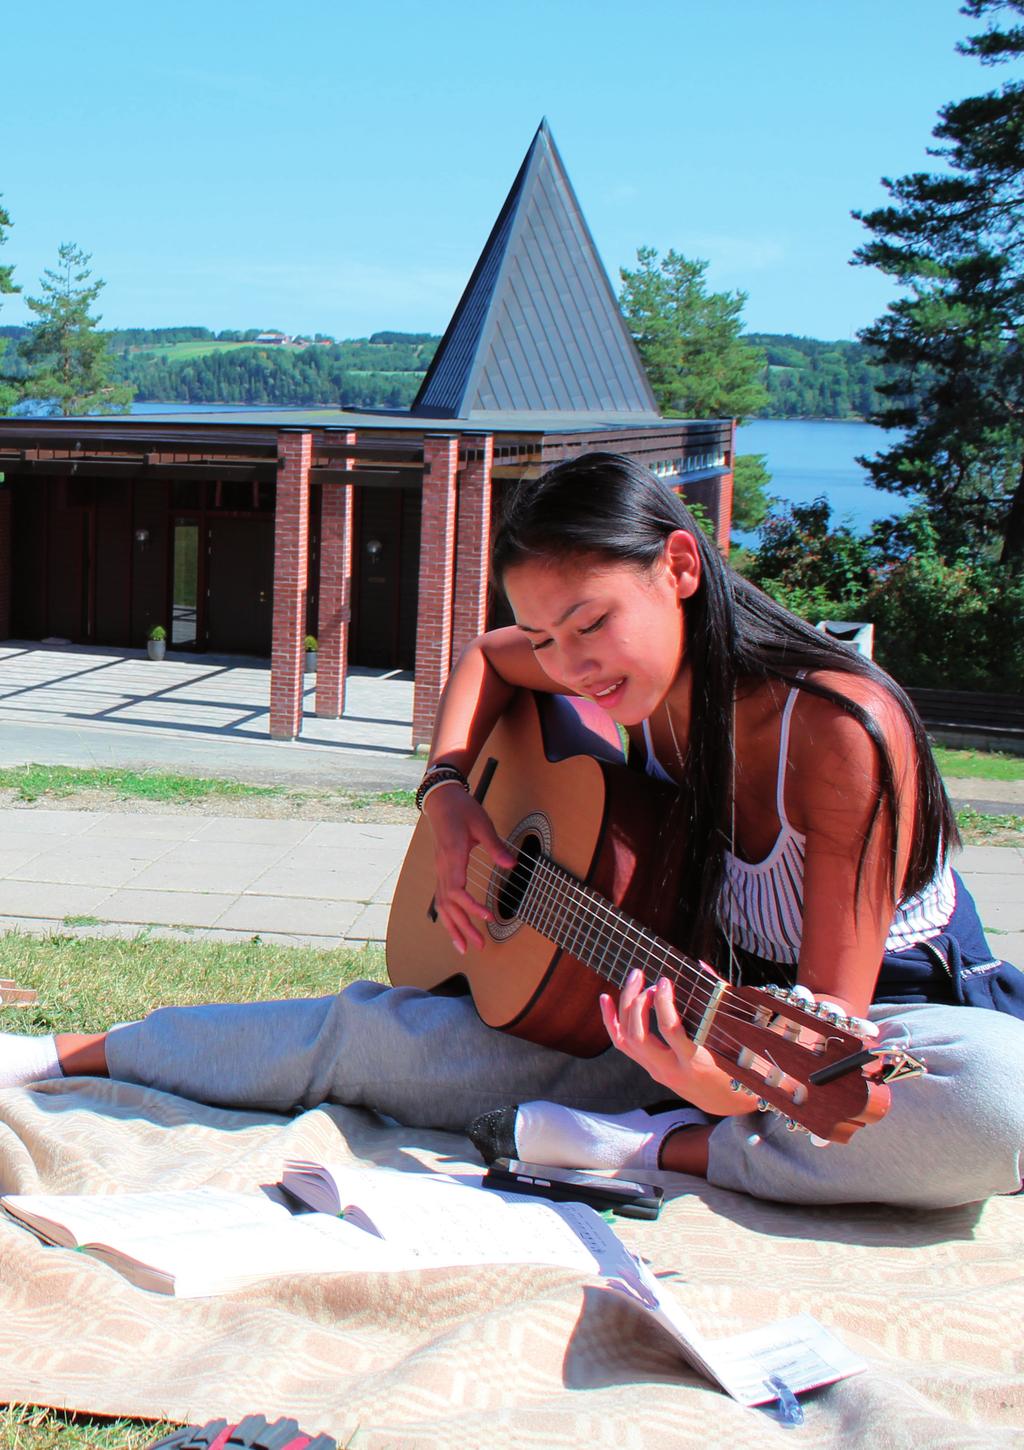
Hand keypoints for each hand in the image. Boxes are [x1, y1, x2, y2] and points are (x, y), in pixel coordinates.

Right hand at [423, 785, 514, 952]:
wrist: (441, 801)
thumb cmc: (462, 810)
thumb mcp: (482, 824)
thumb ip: (496, 846)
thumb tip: (512, 864)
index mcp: (453, 856)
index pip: (458, 891)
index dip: (471, 907)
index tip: (487, 917)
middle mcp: (443, 868)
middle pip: (449, 905)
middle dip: (463, 927)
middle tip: (479, 946)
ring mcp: (440, 870)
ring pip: (442, 905)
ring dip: (453, 928)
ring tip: (464, 947)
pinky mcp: (442, 871)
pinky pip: (442, 898)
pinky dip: (448, 917)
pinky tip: (455, 928)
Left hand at [599, 969, 747, 1117]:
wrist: (727, 1102)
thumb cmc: (735, 1067)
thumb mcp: (734, 1038)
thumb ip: (718, 1000)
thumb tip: (700, 966)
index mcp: (694, 1062)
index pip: (670, 1030)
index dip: (664, 1002)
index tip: (666, 981)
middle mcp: (670, 1069)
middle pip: (638, 1035)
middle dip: (636, 1001)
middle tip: (645, 977)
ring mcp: (656, 1071)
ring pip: (625, 1040)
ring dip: (625, 1006)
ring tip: (635, 980)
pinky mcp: (650, 1068)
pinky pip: (622, 1045)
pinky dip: (611, 1021)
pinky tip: (606, 1000)